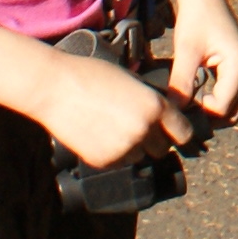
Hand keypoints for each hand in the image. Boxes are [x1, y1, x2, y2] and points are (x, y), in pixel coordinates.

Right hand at [42, 52, 199, 171]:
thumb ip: (151, 100)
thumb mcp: (131, 80)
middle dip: (155, 141)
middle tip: (138, 128)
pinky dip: (113, 153)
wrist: (54, 88)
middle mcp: (143, 130)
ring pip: (139, 156)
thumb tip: (163, 117)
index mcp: (155, 106)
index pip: (183, 132)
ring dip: (133, 147)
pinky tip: (98, 134)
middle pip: (162, 149)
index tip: (173, 132)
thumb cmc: (91, 76)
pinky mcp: (103, 161)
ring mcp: (123, 148)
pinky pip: (118, 162)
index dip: (178, 132)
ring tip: (112, 127)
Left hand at [168, 0, 237, 126]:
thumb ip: (181, 84)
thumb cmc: (195, 17)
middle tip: (180, 109)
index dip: (197, 113)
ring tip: (186, 100)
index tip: (176, 105)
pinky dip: (216, 101)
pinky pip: (233, 97)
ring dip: (211, 110)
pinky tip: (195, 92)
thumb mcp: (185, 52)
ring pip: (233, 108)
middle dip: (206, 117)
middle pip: (231, 114)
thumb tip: (174, 114)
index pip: (221, 109)